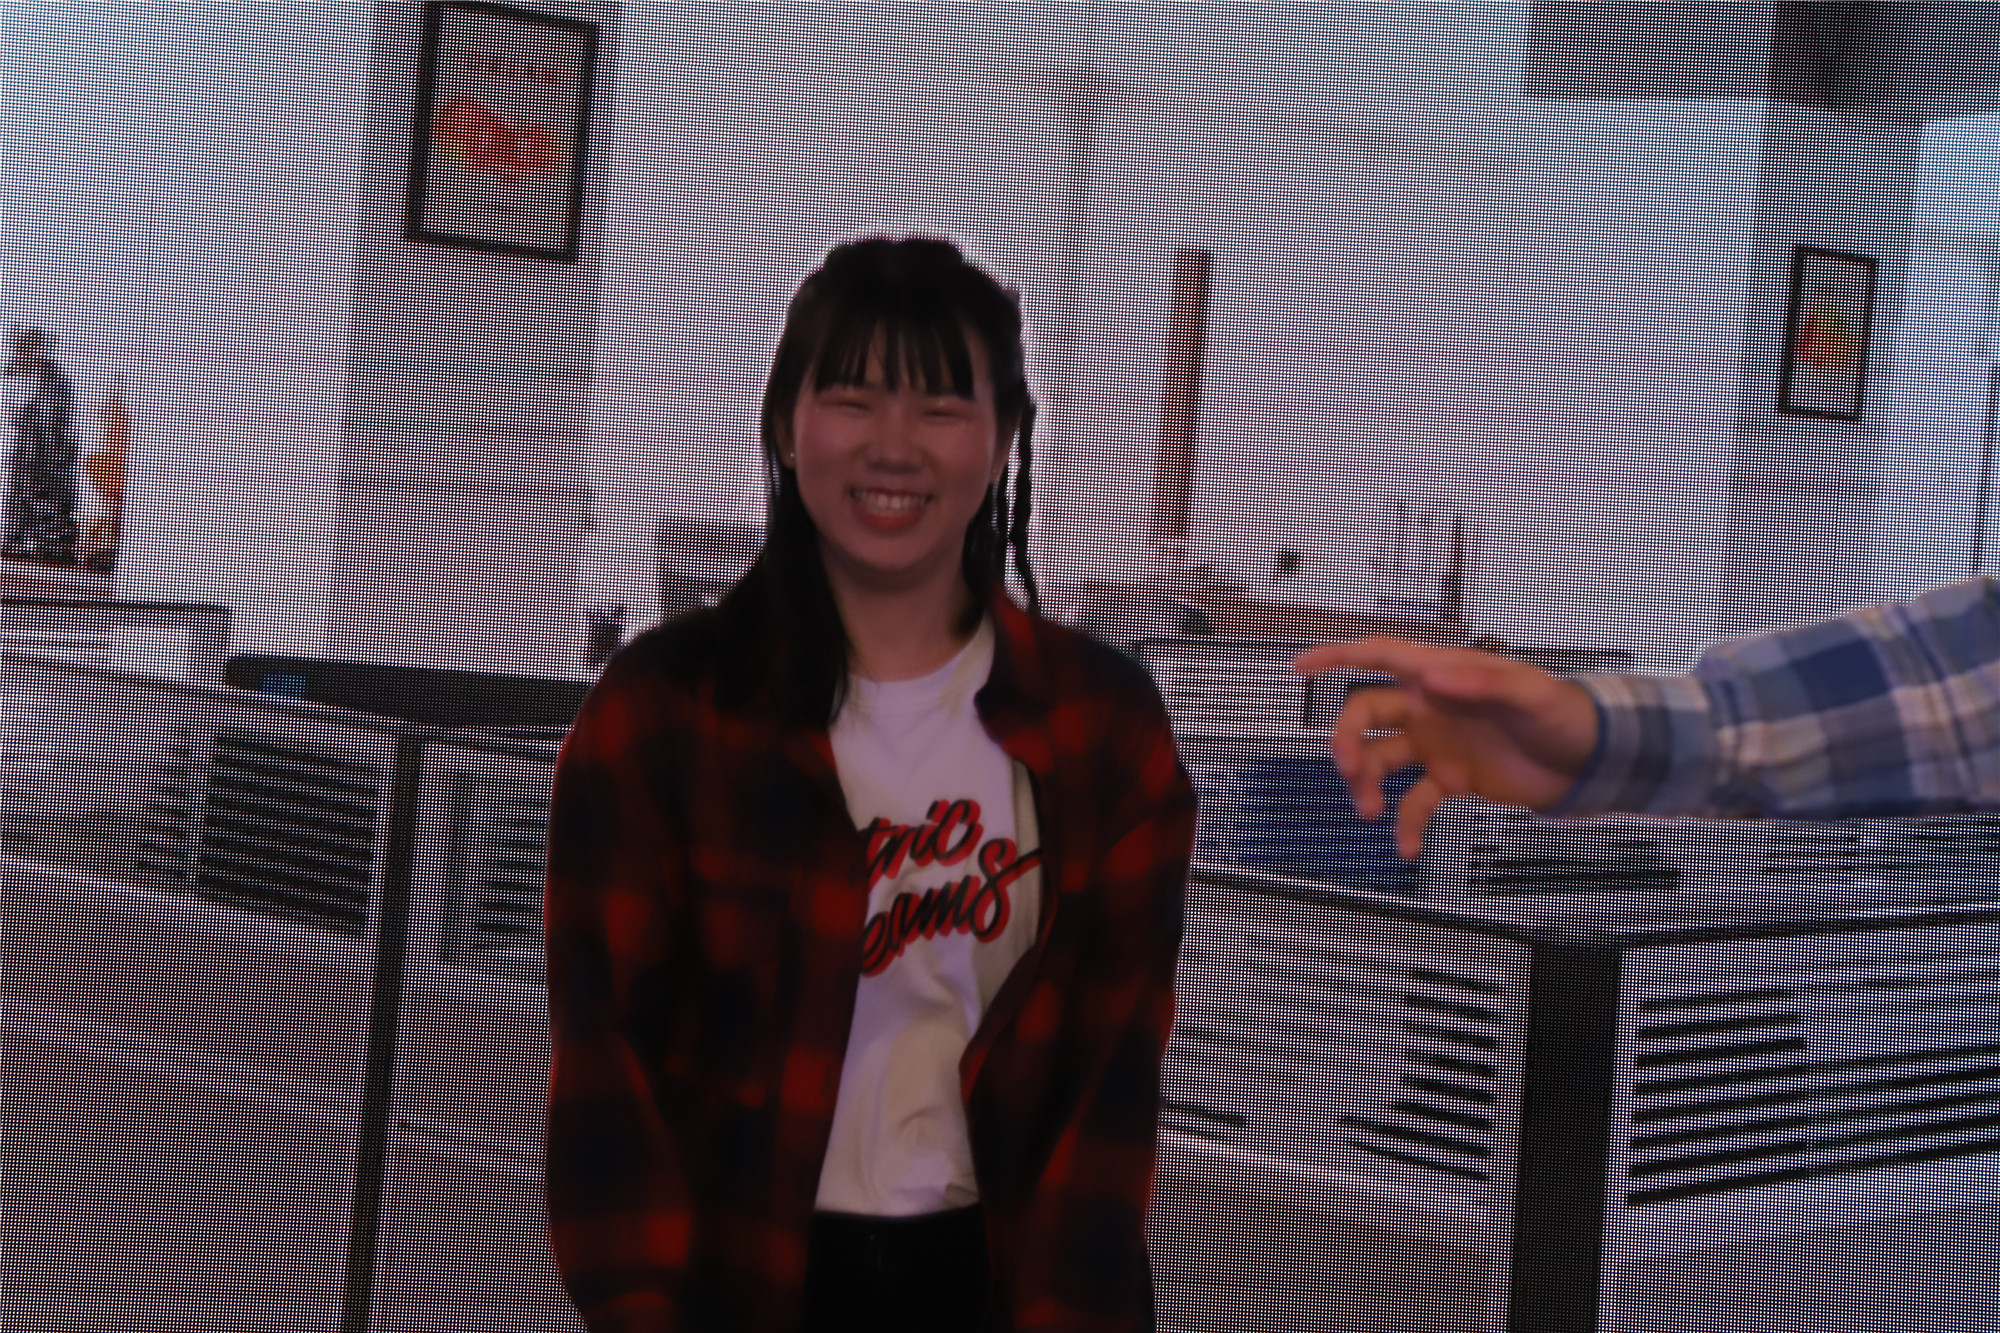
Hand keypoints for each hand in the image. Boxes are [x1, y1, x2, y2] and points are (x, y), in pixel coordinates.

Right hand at [1294, 637, 1600, 859]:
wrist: (1588, 761)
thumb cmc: (1564, 714)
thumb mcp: (1529, 691)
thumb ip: (1480, 681)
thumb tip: (1432, 677)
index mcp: (1442, 676)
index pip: (1379, 657)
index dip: (1336, 657)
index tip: (1301, 666)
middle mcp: (1429, 708)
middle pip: (1364, 715)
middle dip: (1347, 741)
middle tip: (1351, 769)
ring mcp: (1436, 744)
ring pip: (1380, 760)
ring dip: (1367, 785)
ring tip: (1374, 809)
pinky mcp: (1450, 779)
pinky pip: (1414, 803)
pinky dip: (1406, 825)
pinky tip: (1405, 844)